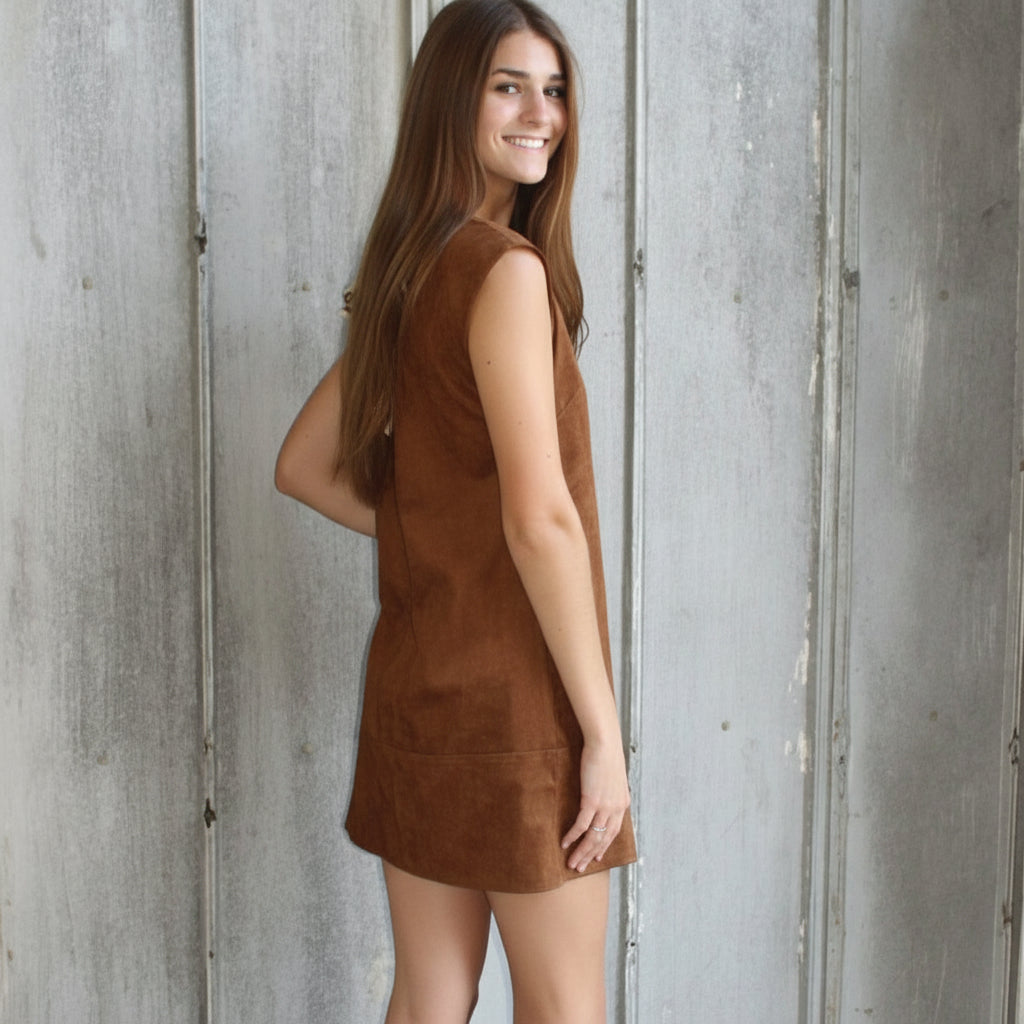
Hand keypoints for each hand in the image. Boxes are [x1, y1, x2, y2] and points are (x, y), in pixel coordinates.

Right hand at [561, 736, 630, 872]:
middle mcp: (616, 809)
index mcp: (622, 804)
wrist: (605, 743)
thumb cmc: (607, 754)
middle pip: (603, 840)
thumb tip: (602, 793)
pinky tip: (564, 843)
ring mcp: (605, 806)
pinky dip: (573, 836)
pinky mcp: (592, 801)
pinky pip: (581, 825)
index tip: (596, 857)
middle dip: (590, 855)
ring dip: (581, 852)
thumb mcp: (613, 776)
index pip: (613, 832)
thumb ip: (609, 790)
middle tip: (580, 867)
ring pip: (592, 837)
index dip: (604, 846)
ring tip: (571, 862)